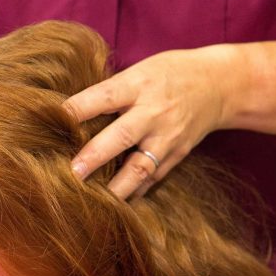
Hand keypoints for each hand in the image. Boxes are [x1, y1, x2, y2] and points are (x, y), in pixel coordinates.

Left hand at [65, 46, 233, 198]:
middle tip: (72, 173)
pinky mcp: (177, 156)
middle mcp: (153, 113)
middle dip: (95, 156)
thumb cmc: (169, 74)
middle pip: (121, 136)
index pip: (105, 96)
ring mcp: (167, 138)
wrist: (220, 85)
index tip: (55, 119)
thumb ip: (110, 91)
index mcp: (139, 85)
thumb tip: (69, 113)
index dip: (79, 108)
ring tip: (93, 202)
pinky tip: (115, 204)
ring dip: (116, 188)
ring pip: (139, 168)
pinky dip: (133, 192)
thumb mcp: (140, 70)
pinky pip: (152, 179)